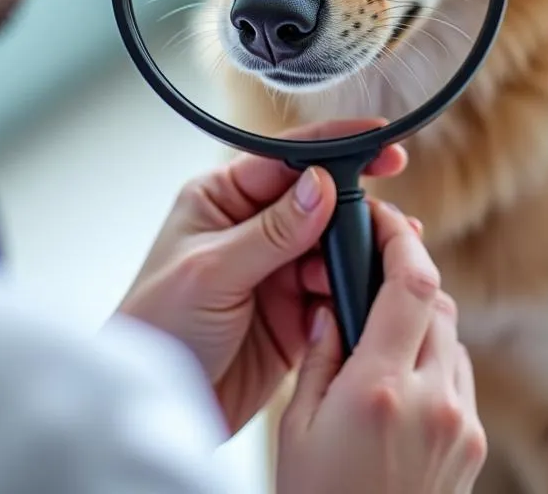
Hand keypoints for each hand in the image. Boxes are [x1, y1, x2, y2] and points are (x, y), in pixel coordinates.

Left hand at [117, 119, 408, 432]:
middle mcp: (252, 227)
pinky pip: (336, 290)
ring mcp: (275, 269)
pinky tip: (367, 296)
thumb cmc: (158, 327)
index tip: (378, 142)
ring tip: (377, 264)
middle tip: (390, 220)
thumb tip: (320, 184)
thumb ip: (271, 231)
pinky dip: (354, 292)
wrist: (158, 406)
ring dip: (357, 254)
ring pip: (333, 246)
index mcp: (222, 198)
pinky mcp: (293, 311)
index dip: (334, 148)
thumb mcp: (211, 271)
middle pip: (318, 200)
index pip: (284, 159)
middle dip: (355, 208)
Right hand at [277, 203, 486, 493]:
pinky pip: (459, 375)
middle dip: (406, 279)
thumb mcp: (297, 425)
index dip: (402, 238)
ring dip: (421, 321)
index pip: (412, 285)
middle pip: (437, 301)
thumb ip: (319, 357)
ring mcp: (461, 424)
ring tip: (380, 338)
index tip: (384, 218)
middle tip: (371, 277)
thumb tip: (331, 308)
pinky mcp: (473, 444)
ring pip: (452, 337)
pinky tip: (401, 380)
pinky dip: (435, 360)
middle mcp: (433, 400)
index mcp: (380, 389)